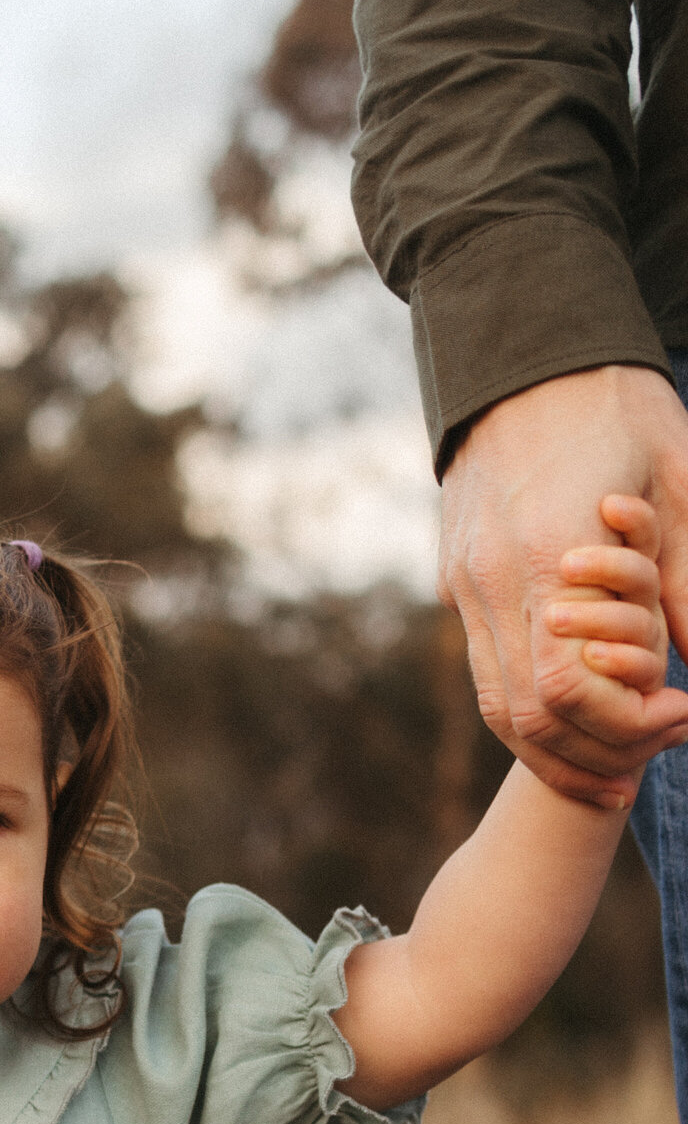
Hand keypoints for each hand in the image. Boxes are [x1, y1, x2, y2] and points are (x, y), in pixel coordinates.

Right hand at [439, 365, 687, 805]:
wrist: (524, 354)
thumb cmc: (613, 407)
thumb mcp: (677, 481)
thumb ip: (684, 577)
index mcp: (549, 556)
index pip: (567, 688)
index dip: (625, 725)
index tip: (679, 716)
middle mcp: (494, 582)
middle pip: (526, 717)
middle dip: (591, 755)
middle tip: (649, 764)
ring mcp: (467, 585)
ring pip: (497, 708)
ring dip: (555, 752)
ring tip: (614, 770)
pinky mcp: (458, 582)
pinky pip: (487, 673)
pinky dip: (529, 716)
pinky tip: (574, 724)